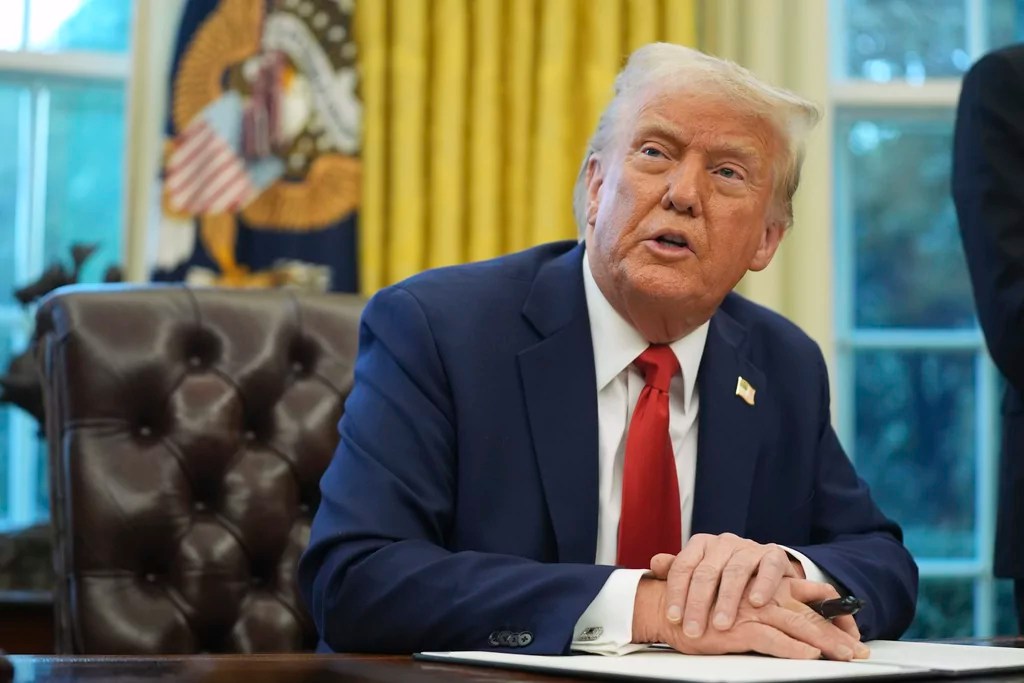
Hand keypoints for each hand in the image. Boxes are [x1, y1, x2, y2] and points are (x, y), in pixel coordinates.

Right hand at [631, 576, 868, 659]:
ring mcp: (752, 611)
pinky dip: (792, 649)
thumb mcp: (735, 600)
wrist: (668, 609)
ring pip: (796, 626)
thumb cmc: (702, 609)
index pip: (805, 593)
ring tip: (847, 655)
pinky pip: (771, 639)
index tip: (853, 628)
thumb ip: (763, 601)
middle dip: (836, 634)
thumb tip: (791, 611)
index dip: (831, 610)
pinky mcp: (738, 628)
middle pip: (807, 614)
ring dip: (825, 643)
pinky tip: (810, 656)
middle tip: (860, 650)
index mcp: (764, 586)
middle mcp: (762, 595)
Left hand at [648, 533, 798, 636]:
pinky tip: (756, 603)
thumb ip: (676, 570)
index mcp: (701, 544)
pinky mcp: (774, 554)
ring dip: (727, 600)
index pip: (683, 567)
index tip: (673, 618)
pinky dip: (763, 584)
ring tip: (721, 624)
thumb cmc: (725, 573)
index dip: (676, 593)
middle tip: (694, 630)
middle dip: (698, 603)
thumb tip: (654, 564)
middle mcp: (723, 542)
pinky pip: (768, 567)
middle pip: (706, 572)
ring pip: (735, 571)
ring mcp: (749, 547)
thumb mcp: (699, 570)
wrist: (765, 567)